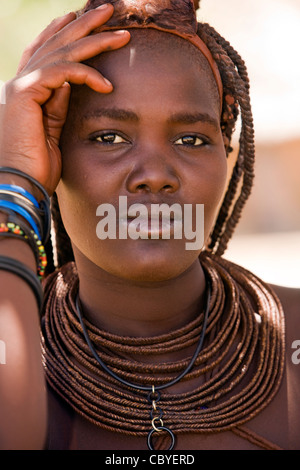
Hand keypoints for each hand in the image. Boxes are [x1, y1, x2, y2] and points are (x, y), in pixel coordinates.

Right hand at [0, 4, 129, 194]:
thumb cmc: (37, 166)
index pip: (46, 53)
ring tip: (122, 34)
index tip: (84, 21)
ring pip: (61, 53)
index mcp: (27, 92)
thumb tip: (72, 86)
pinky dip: (86, 74)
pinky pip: (61, 73)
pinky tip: (107, 84)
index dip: (64, 33)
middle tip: (109, 10)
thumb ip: (59, 106)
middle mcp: (21, 83)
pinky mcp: (25, 94)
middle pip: (55, 44)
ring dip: (94, 41)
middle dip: (84, 25)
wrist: (21, 184)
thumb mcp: (53, 132)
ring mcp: (21, 86)